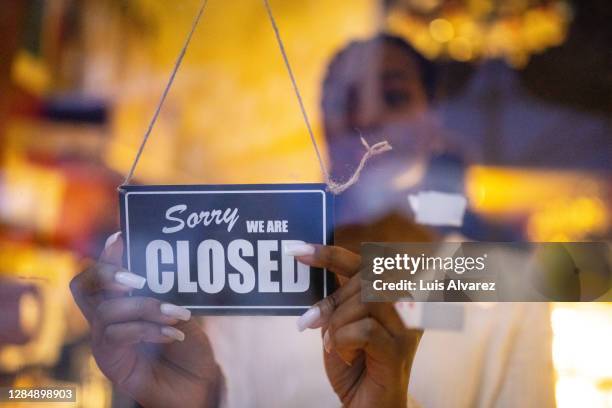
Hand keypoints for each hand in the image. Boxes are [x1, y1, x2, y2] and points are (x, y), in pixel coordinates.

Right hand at [70, 232, 222, 407]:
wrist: (197, 386)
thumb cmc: (191, 348)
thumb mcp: (184, 314)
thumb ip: (170, 293)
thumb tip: (167, 266)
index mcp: (124, 300)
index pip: (104, 272)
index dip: (107, 254)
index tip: (120, 236)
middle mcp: (107, 317)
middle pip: (83, 285)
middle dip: (107, 274)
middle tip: (137, 278)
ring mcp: (104, 339)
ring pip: (105, 310)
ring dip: (143, 306)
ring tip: (175, 313)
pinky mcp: (109, 360)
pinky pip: (117, 335)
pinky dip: (147, 329)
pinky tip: (173, 334)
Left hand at [293, 244, 421, 407]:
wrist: (369, 406)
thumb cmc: (356, 363)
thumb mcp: (342, 321)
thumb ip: (340, 295)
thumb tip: (311, 260)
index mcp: (395, 293)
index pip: (364, 262)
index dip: (330, 253)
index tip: (296, 251)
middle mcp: (410, 305)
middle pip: (366, 279)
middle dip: (333, 300)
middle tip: (310, 320)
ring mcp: (408, 327)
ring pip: (367, 300)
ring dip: (338, 320)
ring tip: (332, 341)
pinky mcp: (399, 351)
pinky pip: (366, 330)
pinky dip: (344, 340)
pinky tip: (343, 354)